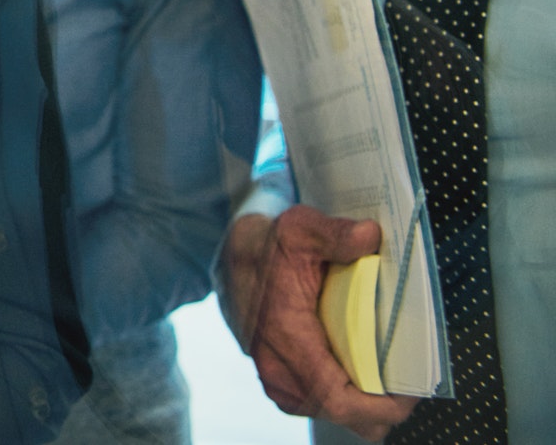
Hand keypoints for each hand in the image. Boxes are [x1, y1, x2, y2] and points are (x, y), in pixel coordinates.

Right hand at [218, 207, 418, 440]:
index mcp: (284, 335)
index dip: (379, 408)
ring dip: (360, 405)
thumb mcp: (299, 228)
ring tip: (387, 383)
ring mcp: (272, 375)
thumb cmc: (268, 245)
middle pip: (340, 414)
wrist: (233, 253)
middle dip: (379, 409)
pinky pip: (314, 403)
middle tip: (407, 387)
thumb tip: (369, 236)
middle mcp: (274, 365)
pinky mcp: (274, 376)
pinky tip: (359, 380)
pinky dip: (341, 398)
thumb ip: (334, 233)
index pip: (336, 398)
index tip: (409, 395)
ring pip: (328, 411)